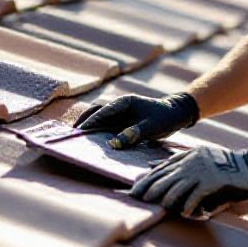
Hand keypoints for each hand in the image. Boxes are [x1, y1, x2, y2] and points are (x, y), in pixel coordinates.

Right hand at [74, 92, 198, 145]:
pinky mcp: (122, 120)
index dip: (91, 121)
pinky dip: (97, 130)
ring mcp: (120, 113)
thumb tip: (114, 144)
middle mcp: (119, 105)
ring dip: (88, 125)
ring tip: (77, 138)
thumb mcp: (151, 127)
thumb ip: (134, 134)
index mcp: (125, 102)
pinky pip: (106, 125)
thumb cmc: (164, 118)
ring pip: (99, 117)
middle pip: (96, 111)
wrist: (176, 114)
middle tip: (72, 135)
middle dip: (84, 122)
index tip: (80, 131)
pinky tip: (91, 141)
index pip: (103, 111)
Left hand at [130, 138, 247, 218]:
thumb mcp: (200, 158)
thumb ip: (178, 161)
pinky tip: (186, 213)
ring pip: (177, 187)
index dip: (147, 179)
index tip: (134, 189)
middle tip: (137, 199)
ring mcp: (203, 171)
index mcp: (189, 156)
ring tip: (162, 208)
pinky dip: (189, 206)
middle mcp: (193, 162)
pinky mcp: (214, 181)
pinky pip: (196, 196)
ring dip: (168, 199)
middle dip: (149, 189)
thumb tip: (152, 166)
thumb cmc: (226, 166)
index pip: (162, 168)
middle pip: (165, 177)